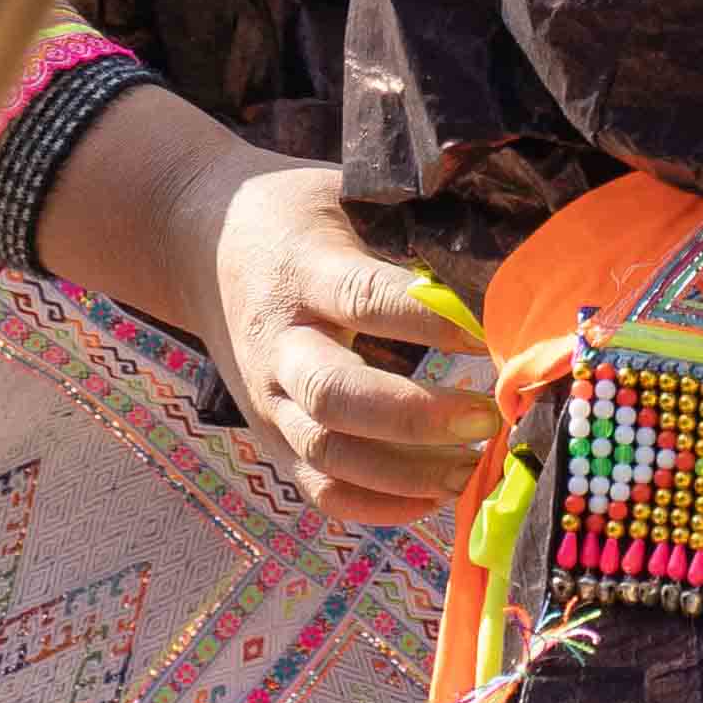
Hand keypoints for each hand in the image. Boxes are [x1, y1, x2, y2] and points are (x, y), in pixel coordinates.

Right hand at [203, 165, 504, 515]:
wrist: (198, 243)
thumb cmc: (294, 215)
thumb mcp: (342, 195)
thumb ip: (405, 228)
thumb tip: (505, 262)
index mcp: (302, 272)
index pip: (366, 300)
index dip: (434, 322)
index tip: (497, 336)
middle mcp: (277, 343)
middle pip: (336, 396)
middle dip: (418, 418)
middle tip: (488, 415)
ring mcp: (267, 399)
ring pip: (329, 456)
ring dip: (408, 473)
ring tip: (475, 466)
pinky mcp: (270, 436)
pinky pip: (319, 490)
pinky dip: (378, 507)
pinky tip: (435, 498)